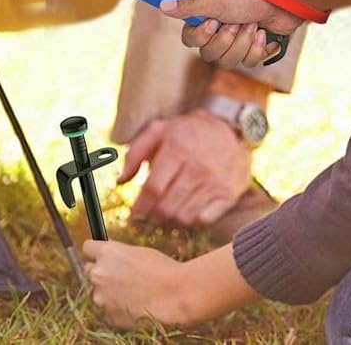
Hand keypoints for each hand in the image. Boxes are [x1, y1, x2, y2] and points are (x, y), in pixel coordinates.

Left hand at [83, 240, 187, 328]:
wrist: (175, 295)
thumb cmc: (162, 269)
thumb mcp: (137, 251)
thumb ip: (117, 252)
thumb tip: (108, 253)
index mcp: (107, 253)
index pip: (87, 248)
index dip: (95, 252)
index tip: (101, 255)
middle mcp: (99, 273)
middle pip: (88, 270)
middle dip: (99, 271)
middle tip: (116, 275)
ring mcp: (101, 297)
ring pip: (97, 292)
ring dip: (107, 292)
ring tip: (129, 293)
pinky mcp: (108, 316)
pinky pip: (106, 310)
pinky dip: (114, 308)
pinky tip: (132, 305)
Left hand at [118, 109, 250, 225]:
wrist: (230, 129)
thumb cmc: (188, 131)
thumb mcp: (159, 130)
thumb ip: (135, 153)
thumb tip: (120, 181)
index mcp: (178, 148)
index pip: (153, 188)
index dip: (140, 206)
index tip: (134, 213)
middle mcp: (198, 167)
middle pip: (167, 207)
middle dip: (153, 215)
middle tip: (149, 213)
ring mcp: (215, 182)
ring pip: (184, 217)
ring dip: (170, 219)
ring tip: (166, 210)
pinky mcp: (229, 194)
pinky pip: (204, 220)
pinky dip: (192, 220)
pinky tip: (187, 209)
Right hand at [160, 0, 303, 68]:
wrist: (286, 3)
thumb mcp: (217, 1)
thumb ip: (189, 7)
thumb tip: (162, 5)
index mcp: (206, 17)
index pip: (189, 40)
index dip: (201, 36)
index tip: (214, 22)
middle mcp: (218, 31)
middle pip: (209, 55)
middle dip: (227, 40)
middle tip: (238, 22)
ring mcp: (236, 43)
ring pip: (229, 62)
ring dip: (243, 43)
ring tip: (253, 25)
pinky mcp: (253, 51)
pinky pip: (248, 64)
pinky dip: (257, 49)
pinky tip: (263, 34)